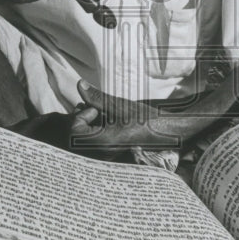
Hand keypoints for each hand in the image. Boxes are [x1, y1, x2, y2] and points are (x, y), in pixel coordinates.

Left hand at [69, 80, 183, 151]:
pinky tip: (106, 122)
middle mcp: (101, 152)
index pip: (74, 131)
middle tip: (95, 109)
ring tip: (101, 115)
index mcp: (102, 142)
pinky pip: (93, 143)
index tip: (94, 108)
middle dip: (81, 119)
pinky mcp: (109, 153)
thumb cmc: (144, 119)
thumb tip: (79, 85)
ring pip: (84, 139)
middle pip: (76, 136)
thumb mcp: (119, 105)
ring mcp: (105, 154)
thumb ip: (96, 97)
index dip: (80, 116)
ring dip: (88, 124)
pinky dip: (94, 130)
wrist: (164, 132)